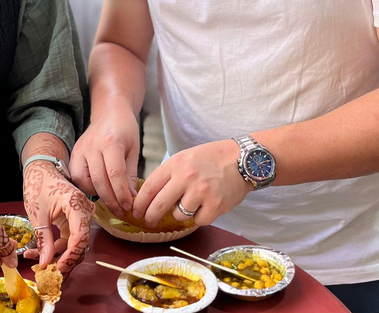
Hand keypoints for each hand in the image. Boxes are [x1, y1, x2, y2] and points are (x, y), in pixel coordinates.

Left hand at [22, 161, 93, 276]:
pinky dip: (57, 248)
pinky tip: (40, 252)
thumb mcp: (37, 214)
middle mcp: (84, 210)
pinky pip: (70, 240)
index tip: (57, 268)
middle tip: (48, 272)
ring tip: (37, 261)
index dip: (70, 256)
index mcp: (76, 204)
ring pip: (75, 244)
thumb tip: (45, 263)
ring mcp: (82, 216)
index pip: (80, 236)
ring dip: (58, 255)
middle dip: (64, 260)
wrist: (41, 171)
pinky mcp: (76, 221)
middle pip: (80, 243)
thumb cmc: (39, 185)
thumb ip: (43, 239)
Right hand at [69, 107, 139, 217]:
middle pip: (99, 181)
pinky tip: (98, 189)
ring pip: (84, 181)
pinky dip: (86, 186)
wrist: (109, 112)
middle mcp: (92, 146)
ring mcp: (80, 149)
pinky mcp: (73, 154)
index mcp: (110, 142)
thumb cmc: (125, 129)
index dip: (122, 193)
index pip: (115, 174)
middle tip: (121, 210)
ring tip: (110, 199)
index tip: (129, 205)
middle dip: (111, 200)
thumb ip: (131, 175)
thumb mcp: (134, 149)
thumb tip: (131, 199)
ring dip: (97, 194)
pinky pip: (76, 177)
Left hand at [132, 139, 251, 226]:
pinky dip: (199, 217)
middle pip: (159, 205)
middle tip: (148, 221)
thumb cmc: (210, 159)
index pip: (149, 187)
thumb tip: (149, 196)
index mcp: (175, 164)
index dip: (140, 202)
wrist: (242, 160)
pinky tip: (205, 206)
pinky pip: (198, 221)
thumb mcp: (184, 158)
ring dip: (180, 213)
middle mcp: (186, 177)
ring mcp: (201, 192)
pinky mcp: (215, 205)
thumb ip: (168, 175)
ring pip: (178, 215)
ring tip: (191, 203)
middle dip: (150, 216)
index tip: (136, 211)